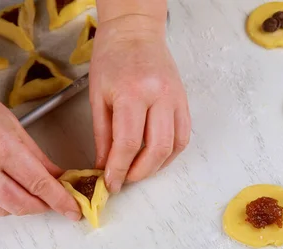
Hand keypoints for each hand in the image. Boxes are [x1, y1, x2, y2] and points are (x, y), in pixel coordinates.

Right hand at [0, 70, 81, 219]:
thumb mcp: (12, 124)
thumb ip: (37, 156)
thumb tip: (57, 177)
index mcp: (2, 148)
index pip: (40, 183)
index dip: (61, 200)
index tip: (73, 209)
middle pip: (23, 204)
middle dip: (44, 206)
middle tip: (56, 201)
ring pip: (5, 210)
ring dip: (24, 206)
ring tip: (32, 194)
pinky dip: (2, 203)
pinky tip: (7, 190)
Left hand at [89, 15, 190, 192]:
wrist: (135, 31)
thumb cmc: (112, 58)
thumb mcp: (98, 96)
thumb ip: (103, 134)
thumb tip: (104, 166)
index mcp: (132, 92)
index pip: (127, 143)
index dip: (118, 169)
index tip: (111, 183)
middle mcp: (159, 96)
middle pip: (156, 149)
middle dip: (140, 172)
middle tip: (125, 179)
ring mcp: (176, 98)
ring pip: (174, 146)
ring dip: (157, 166)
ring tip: (140, 169)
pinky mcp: (184, 101)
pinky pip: (184, 136)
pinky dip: (171, 152)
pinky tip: (156, 156)